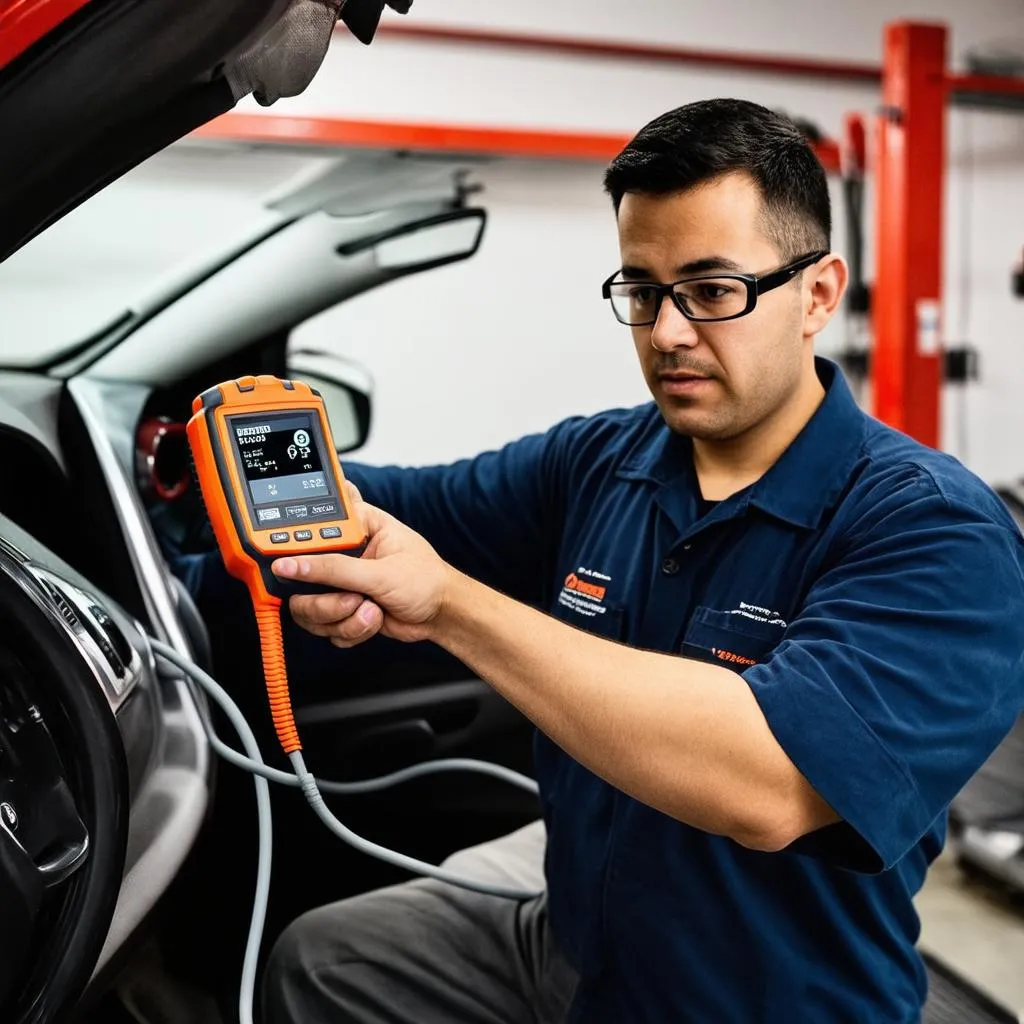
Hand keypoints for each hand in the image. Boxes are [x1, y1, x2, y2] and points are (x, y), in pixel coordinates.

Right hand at [273, 483, 451, 646]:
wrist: (441, 615)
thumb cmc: (426, 580)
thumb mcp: (381, 572)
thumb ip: (333, 568)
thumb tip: (291, 564)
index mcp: (355, 526)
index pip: (309, 527)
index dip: (293, 546)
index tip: (287, 564)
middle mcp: (342, 553)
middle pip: (299, 573)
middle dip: (325, 597)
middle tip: (352, 597)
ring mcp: (339, 583)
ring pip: (308, 607)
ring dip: (341, 616)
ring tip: (370, 608)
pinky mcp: (341, 609)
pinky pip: (324, 626)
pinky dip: (350, 629)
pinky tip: (373, 618)